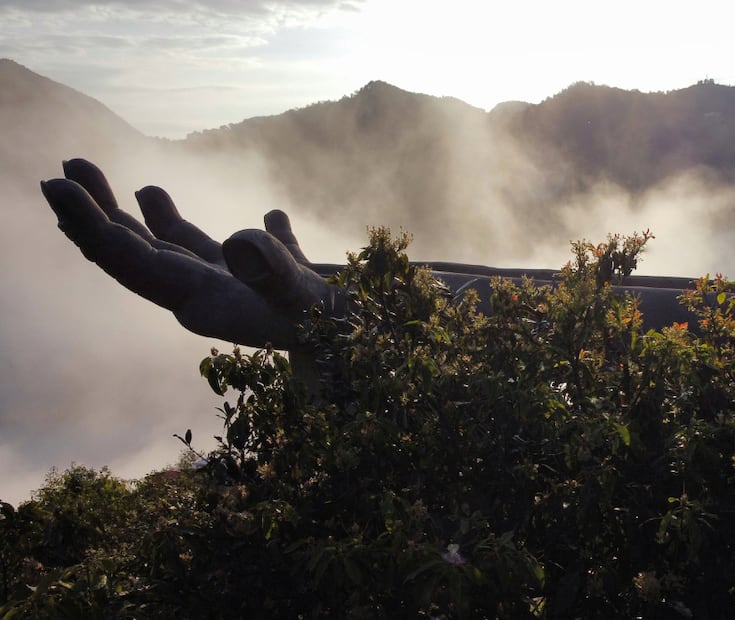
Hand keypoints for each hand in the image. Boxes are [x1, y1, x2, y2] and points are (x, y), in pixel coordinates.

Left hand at [40, 159, 341, 349]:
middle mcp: (202, 297)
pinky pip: (196, 248)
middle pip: (133, 256)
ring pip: (159, 249)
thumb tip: (245, 236)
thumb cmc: (339, 332)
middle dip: (94, 216)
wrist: (365, 351)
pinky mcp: (242, 278)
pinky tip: (153, 196)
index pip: (136, 265)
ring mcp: (220, 286)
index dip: (93, 229)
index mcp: (206, 303)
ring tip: (86, 172)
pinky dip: (172, 222)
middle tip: (64, 172)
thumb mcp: (313, 300)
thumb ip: (278, 271)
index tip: (59, 190)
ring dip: (123, 214)